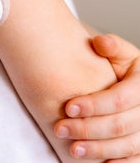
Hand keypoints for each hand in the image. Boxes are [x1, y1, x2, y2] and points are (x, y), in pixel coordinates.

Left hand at [54, 34, 139, 161]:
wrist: (129, 84)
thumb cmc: (120, 69)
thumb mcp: (121, 54)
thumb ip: (112, 47)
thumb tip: (100, 42)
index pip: (120, 99)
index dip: (94, 105)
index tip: (68, 107)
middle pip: (121, 124)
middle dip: (88, 128)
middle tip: (60, 129)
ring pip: (128, 145)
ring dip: (98, 149)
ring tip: (72, 149)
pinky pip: (138, 160)